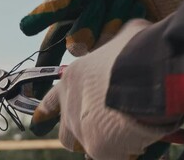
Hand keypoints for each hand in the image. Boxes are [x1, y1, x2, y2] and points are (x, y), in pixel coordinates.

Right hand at [21, 0, 183, 57]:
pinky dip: (125, 23)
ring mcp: (111, 41)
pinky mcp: (130, 46)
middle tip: (101, 0)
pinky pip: (118, 48)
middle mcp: (90, 32)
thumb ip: (52, 7)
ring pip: (98, 48)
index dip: (45, 60)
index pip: (53, 44)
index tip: (37, 82)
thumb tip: (23, 27)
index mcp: (74, 18)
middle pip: (76, 46)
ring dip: (110, 19)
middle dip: (89, 21)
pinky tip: (135, 8)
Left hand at [30, 20, 180, 158]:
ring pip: (79, 145)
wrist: (144, 77)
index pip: (52, 98)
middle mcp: (70, 105)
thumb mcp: (128, 35)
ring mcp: (80, 127)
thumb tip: (128, 36)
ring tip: (113, 141)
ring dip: (93, 144)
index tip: (39, 117)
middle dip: (76, 134)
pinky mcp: (97, 146)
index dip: (47, 109)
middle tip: (96, 131)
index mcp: (73, 79)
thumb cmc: (136, 52)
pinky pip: (105, 156)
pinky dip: (117, 152)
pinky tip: (132, 145)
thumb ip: (120, 39)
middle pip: (64, 130)